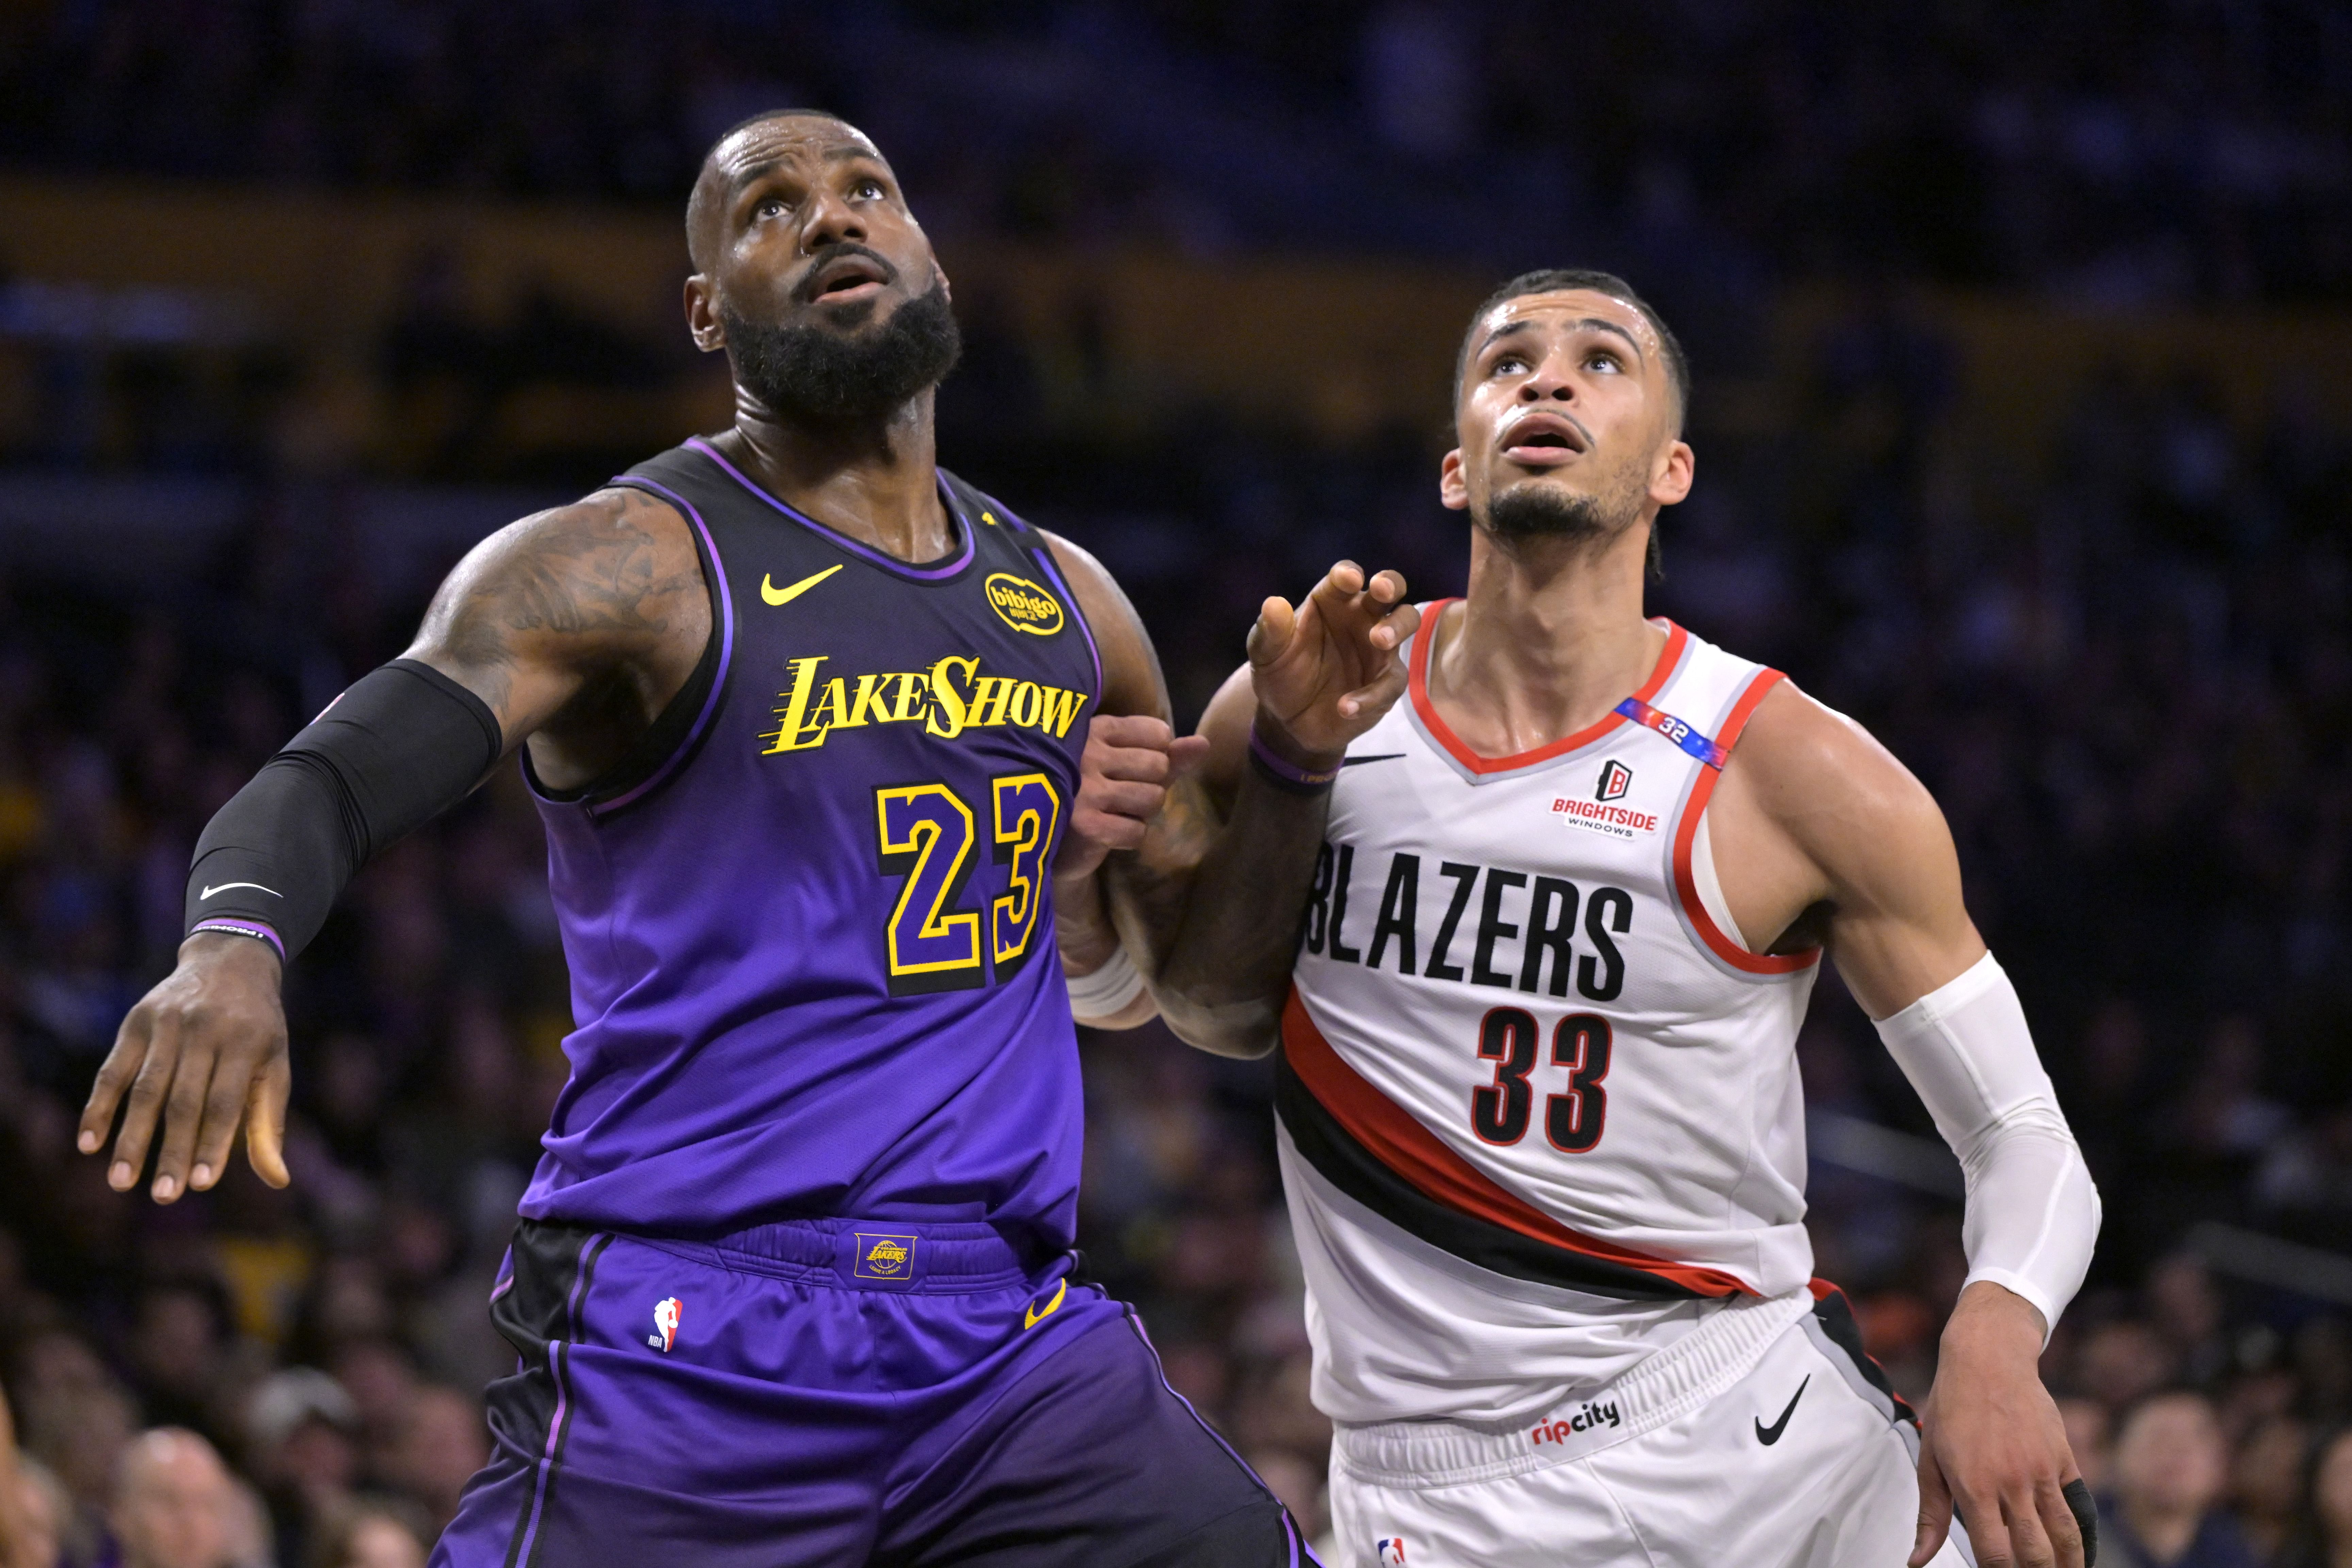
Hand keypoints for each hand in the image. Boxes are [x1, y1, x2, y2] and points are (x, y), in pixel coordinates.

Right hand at [78, 932, 291, 1201]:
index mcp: (247, 1043)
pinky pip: (113, 1070)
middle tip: (163, 1197)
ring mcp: (168, 1024)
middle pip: (184, 1101)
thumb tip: (278, 1180)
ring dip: (131, 1138)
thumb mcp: (275, 1065)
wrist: (231, 961)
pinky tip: (89, 1143)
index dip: (213, 1143)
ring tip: (121, 1182)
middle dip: (172, 1151)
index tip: (200, 1184)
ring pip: (145, 1089)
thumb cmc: (258, 1028)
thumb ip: (270, 1122)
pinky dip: (99, 1106)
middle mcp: (205, 1031)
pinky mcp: (136, 1022)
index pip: (226, 1102)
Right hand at [1058, 714, 1210, 884]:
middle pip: (1159, 766)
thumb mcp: (1127, 768)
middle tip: (1119, 797)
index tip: (1127, 770)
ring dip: (1140, 814)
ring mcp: (1084, 789)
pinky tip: (1105, 833)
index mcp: (1096, 730)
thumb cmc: (1091, 797)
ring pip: (1152, 799)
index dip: (1155, 759)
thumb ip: (1166, 756)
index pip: (1158, 734)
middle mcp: (1087, 754)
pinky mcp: (1084, 824)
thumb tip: (1204, 744)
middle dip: (1150, 788)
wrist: (1039, 839)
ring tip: (1112, 813)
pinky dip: (1128, 838)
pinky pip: (1137, 832)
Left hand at [1248, 562, 1420, 762]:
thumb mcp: (1266, 653)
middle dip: (1390, 585)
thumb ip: (1271, 631)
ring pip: (1405, 624)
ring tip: (1379, 640)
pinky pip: (1390, 683)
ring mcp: (1378, 649)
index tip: (1348, 579)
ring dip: (1396, 627)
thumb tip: (1273, 604)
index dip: (1347, 573)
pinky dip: (1370, 696)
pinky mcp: (1385, 683)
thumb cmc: (1280, 672)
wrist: (1287, 717)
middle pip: (1389, 588)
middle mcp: (1361, 617)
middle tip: (1381, 591)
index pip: (1344, 577)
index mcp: (1332, 601)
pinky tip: (1346, 707)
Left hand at [1913, 1283, 2082, 1567]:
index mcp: (1973, 1486)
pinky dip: (2080, 1537)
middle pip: (2035, 1552)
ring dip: (2067, 1564)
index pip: (1995, 1554)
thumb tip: (1916, 1561)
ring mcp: (2041, 1471)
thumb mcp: (1930, 1460)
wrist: (1988, 1360)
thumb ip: (1930, 1516)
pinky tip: (2076, 1553)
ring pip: (2065, 1535)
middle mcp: (2010, 1482)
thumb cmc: (1951, 1410)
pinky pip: (2077, 1508)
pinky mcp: (2063, 1459)